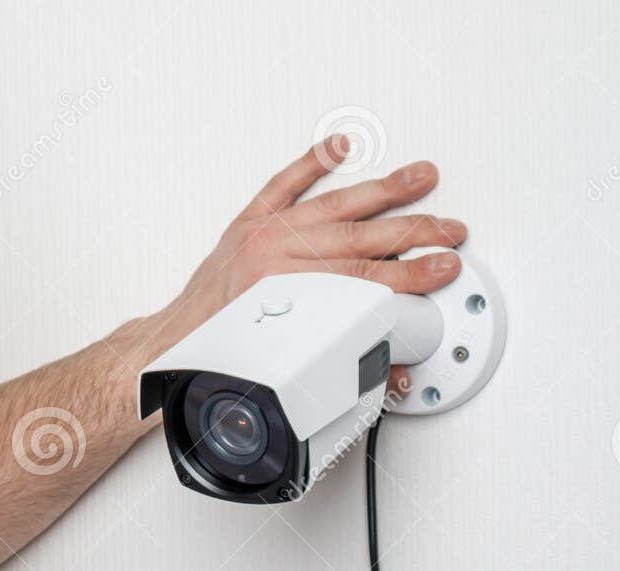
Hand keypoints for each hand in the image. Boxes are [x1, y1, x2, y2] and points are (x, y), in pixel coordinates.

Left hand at [115, 135, 466, 410]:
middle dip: (411, 232)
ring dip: (381, 191)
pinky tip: (337, 148)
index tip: (440, 270)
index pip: (359, 283)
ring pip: (331, 207)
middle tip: (449, 232)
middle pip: (356, 240)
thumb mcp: (280, 373)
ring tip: (420, 179)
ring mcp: (259, 238)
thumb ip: (338, 369)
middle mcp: (270, 260)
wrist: (169, 351)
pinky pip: (281, 187)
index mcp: (280, 297)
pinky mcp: (246, 225)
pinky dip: (309, 165)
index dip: (407, 276)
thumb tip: (388, 373)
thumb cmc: (215, 361)